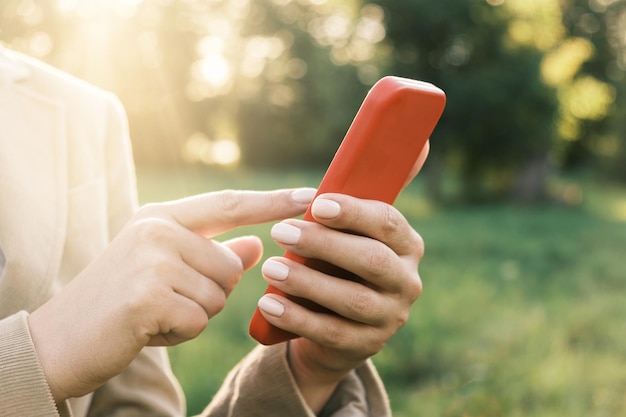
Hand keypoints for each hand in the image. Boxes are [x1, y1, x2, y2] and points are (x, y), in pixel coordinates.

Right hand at [28, 188, 314, 401]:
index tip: (312, 195)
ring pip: (218, 296)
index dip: (272, 202)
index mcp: (161, 216)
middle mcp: (156, 229)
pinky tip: (147, 328)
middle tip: (166, 300)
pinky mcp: (147, 295)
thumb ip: (213, 254)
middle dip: (211, 294)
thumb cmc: (120, 303)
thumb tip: (257, 244)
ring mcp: (150, 260)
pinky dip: (180, 333)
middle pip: (230, 266)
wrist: (60, 339)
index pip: (230, 204)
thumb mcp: (166, 269)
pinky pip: (199, 320)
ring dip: (194, 315)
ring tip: (153, 313)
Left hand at [257, 143, 428, 411]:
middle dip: (324, 245)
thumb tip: (421, 140)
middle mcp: (407, 281)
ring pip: (351, 300)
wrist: (337, 323)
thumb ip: (370, 191)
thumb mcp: (353, 229)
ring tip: (271, 268)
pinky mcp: (365, 346)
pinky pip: (330, 333)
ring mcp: (390, 318)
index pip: (388, 223)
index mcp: (407, 245)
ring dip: (307, 282)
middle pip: (372, 261)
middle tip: (282, 232)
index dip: (354, 213)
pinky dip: (297, 318)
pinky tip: (269, 304)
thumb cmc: (340, 260)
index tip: (317, 204)